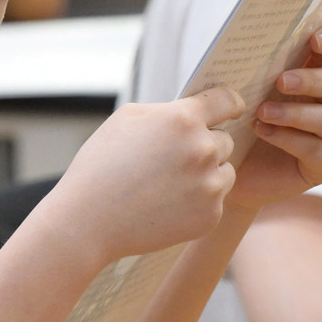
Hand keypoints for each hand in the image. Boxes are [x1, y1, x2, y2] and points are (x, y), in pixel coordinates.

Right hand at [38, 86, 245, 266]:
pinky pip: (215, 200)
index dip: (231, 103)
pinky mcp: (210, 216)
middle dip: (205, 145)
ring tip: (170, 184)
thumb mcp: (127, 119)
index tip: (233, 108)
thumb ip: (166, 111)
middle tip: (174, 160)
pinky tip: (169, 205)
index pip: (227, 100)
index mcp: (183, 120)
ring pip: (225, 171)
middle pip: (224, 140)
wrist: (88, 221)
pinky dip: (198, 202)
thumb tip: (193, 110)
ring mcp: (209, 186)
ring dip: (207, 174)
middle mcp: (203, 150)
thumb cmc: (101, 166)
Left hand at [228, 23, 321, 210]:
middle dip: (310, 79)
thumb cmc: (240, 119)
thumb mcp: (243, 89)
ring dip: (295, 113)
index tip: (316, 38)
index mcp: (318, 72)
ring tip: (262, 112)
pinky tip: (263, 132)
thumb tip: (240, 42)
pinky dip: (289, 139)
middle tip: (280, 81)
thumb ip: (250, 67)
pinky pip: (317, 148)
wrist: (232, 167)